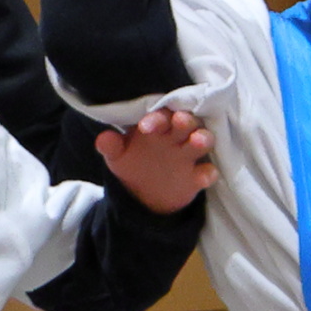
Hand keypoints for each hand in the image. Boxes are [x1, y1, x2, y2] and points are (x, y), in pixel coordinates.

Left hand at [94, 106, 216, 215]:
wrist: (145, 195)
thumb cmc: (133, 164)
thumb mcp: (118, 157)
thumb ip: (111, 147)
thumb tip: (102, 139)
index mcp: (157, 128)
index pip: (161, 116)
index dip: (155, 119)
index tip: (145, 127)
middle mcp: (176, 138)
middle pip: (186, 123)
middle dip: (185, 121)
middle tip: (180, 120)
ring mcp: (189, 156)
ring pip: (203, 141)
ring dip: (203, 139)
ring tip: (198, 141)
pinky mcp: (197, 176)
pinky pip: (208, 172)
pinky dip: (208, 173)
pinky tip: (203, 176)